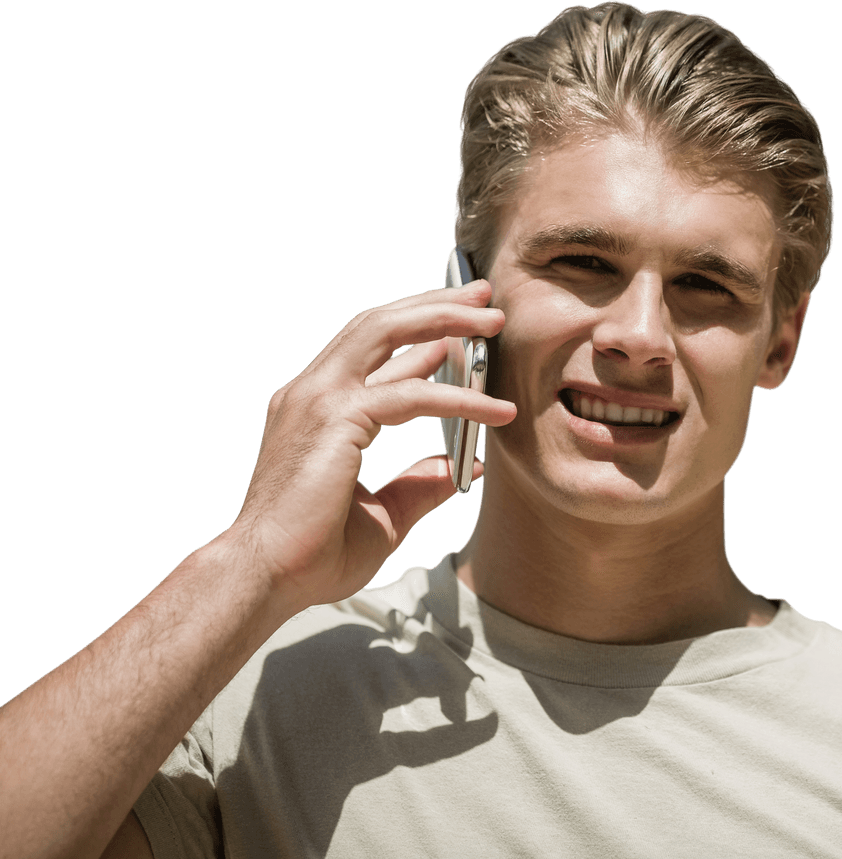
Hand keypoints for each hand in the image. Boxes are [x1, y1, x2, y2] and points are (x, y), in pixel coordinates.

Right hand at [225, 279, 514, 613]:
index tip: (457, 331)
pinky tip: (497, 410)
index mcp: (315, 409)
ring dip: (445, 319)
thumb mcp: (382, 515)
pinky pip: (412, 395)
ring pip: (388, 332)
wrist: (266, 578)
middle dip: (434, 304)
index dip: (417, 335)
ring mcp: (318, 398)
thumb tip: (460, 471)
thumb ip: (417, 486)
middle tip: (483, 297)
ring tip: (493, 318)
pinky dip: (459, 397)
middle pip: (378, 323)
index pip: (370, 352)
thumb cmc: (312, 554)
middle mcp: (312, 392)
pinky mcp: (336, 418)